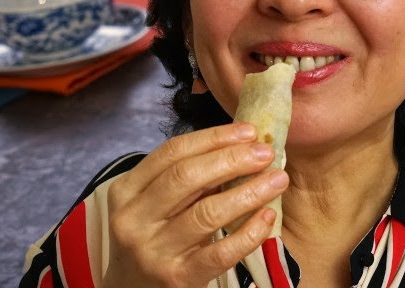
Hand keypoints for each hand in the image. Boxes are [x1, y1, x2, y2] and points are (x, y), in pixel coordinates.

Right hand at [99, 122, 289, 287]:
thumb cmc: (155, 237)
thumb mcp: (157, 204)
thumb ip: (189, 178)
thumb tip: (244, 146)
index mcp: (126, 191)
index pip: (172, 152)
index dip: (214, 137)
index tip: (249, 131)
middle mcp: (133, 220)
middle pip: (187, 177)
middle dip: (232, 159)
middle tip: (266, 153)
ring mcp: (153, 251)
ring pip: (207, 213)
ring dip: (249, 191)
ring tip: (278, 179)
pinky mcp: (177, 278)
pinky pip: (220, 252)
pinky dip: (249, 232)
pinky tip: (268, 215)